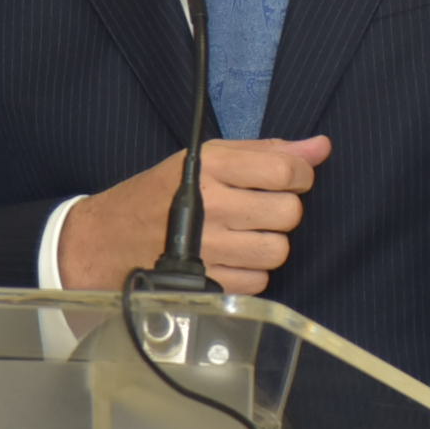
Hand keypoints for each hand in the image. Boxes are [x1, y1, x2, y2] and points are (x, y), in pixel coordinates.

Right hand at [59, 134, 330, 293]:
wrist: (107, 238)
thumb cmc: (163, 193)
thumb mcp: (208, 159)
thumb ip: (268, 151)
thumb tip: (322, 147)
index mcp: (212, 166)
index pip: (286, 169)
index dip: (299, 175)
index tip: (287, 179)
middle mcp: (212, 205)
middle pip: (289, 212)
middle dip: (282, 210)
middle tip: (258, 209)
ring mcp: (209, 247)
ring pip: (279, 249)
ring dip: (268, 243)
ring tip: (243, 234)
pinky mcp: (207, 282)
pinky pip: (260, 280)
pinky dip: (252, 272)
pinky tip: (231, 258)